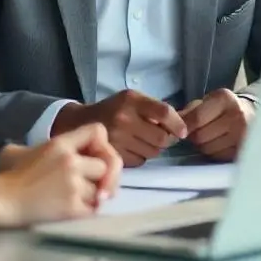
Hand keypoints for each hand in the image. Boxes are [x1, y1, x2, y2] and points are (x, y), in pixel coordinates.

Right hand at [0, 123, 121, 225]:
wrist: (3, 200)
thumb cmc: (22, 176)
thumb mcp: (46, 150)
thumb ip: (73, 150)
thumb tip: (107, 164)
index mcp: (61, 144)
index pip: (97, 131)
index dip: (103, 145)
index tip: (96, 158)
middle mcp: (69, 161)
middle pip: (105, 165)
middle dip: (100, 177)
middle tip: (89, 184)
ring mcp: (72, 185)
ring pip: (100, 191)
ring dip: (91, 196)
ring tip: (69, 196)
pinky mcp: (72, 208)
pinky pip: (94, 209)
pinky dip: (87, 210)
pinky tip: (71, 207)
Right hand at [53, 90, 186, 166]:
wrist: (78, 124)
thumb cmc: (112, 111)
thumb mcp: (130, 100)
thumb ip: (153, 110)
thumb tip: (182, 127)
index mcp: (131, 99)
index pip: (164, 112)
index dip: (177, 124)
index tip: (183, 132)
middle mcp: (124, 118)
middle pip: (161, 137)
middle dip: (164, 139)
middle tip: (157, 136)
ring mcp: (117, 138)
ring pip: (153, 152)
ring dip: (152, 149)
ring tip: (140, 141)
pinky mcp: (113, 154)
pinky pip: (140, 161)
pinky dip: (140, 157)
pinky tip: (130, 149)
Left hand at [178, 89, 253, 161]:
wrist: (253, 114)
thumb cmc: (224, 108)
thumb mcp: (207, 101)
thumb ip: (189, 111)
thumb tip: (170, 124)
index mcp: (224, 99)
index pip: (197, 119)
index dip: (184, 127)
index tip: (181, 130)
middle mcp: (236, 115)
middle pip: (201, 136)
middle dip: (194, 137)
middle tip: (197, 133)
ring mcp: (243, 134)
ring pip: (208, 149)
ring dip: (203, 146)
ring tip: (210, 137)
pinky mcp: (244, 149)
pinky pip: (218, 156)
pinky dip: (214, 152)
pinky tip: (219, 144)